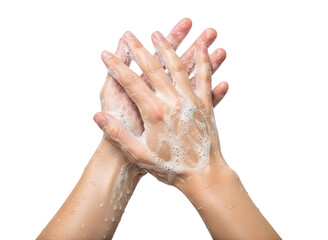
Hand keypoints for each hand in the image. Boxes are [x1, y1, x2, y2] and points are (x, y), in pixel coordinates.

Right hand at [95, 30, 225, 184]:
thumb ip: (118, 134)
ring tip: (158, 34)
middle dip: (139, 48)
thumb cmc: (171, 167)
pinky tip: (201, 49)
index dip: (116, 66)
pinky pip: (204, 77)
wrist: (203, 174)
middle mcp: (173, 101)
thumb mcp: (139, 154)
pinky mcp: (205, 104)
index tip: (106, 54)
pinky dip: (203, 60)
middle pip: (153, 67)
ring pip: (178, 66)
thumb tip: (97, 116)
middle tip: (130, 34)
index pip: (130, 81)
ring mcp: (191, 100)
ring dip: (168, 48)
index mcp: (154, 112)